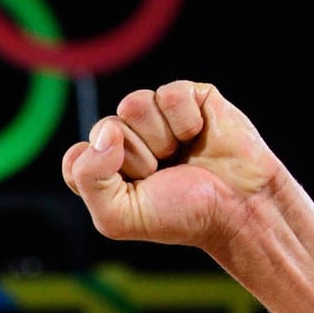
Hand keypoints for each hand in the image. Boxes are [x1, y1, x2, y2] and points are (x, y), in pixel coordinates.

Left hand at [61, 80, 288, 252]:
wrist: (238, 207)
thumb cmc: (180, 215)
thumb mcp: (118, 217)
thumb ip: (88, 179)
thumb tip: (106, 130)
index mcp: (105, 169)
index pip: (75, 156)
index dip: (101, 175)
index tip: (132, 191)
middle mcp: (126, 140)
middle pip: (104, 127)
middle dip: (136, 157)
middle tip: (163, 174)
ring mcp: (156, 117)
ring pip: (132, 104)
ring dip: (159, 137)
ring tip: (179, 154)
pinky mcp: (188, 98)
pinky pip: (168, 94)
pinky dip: (185, 121)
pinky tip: (198, 135)